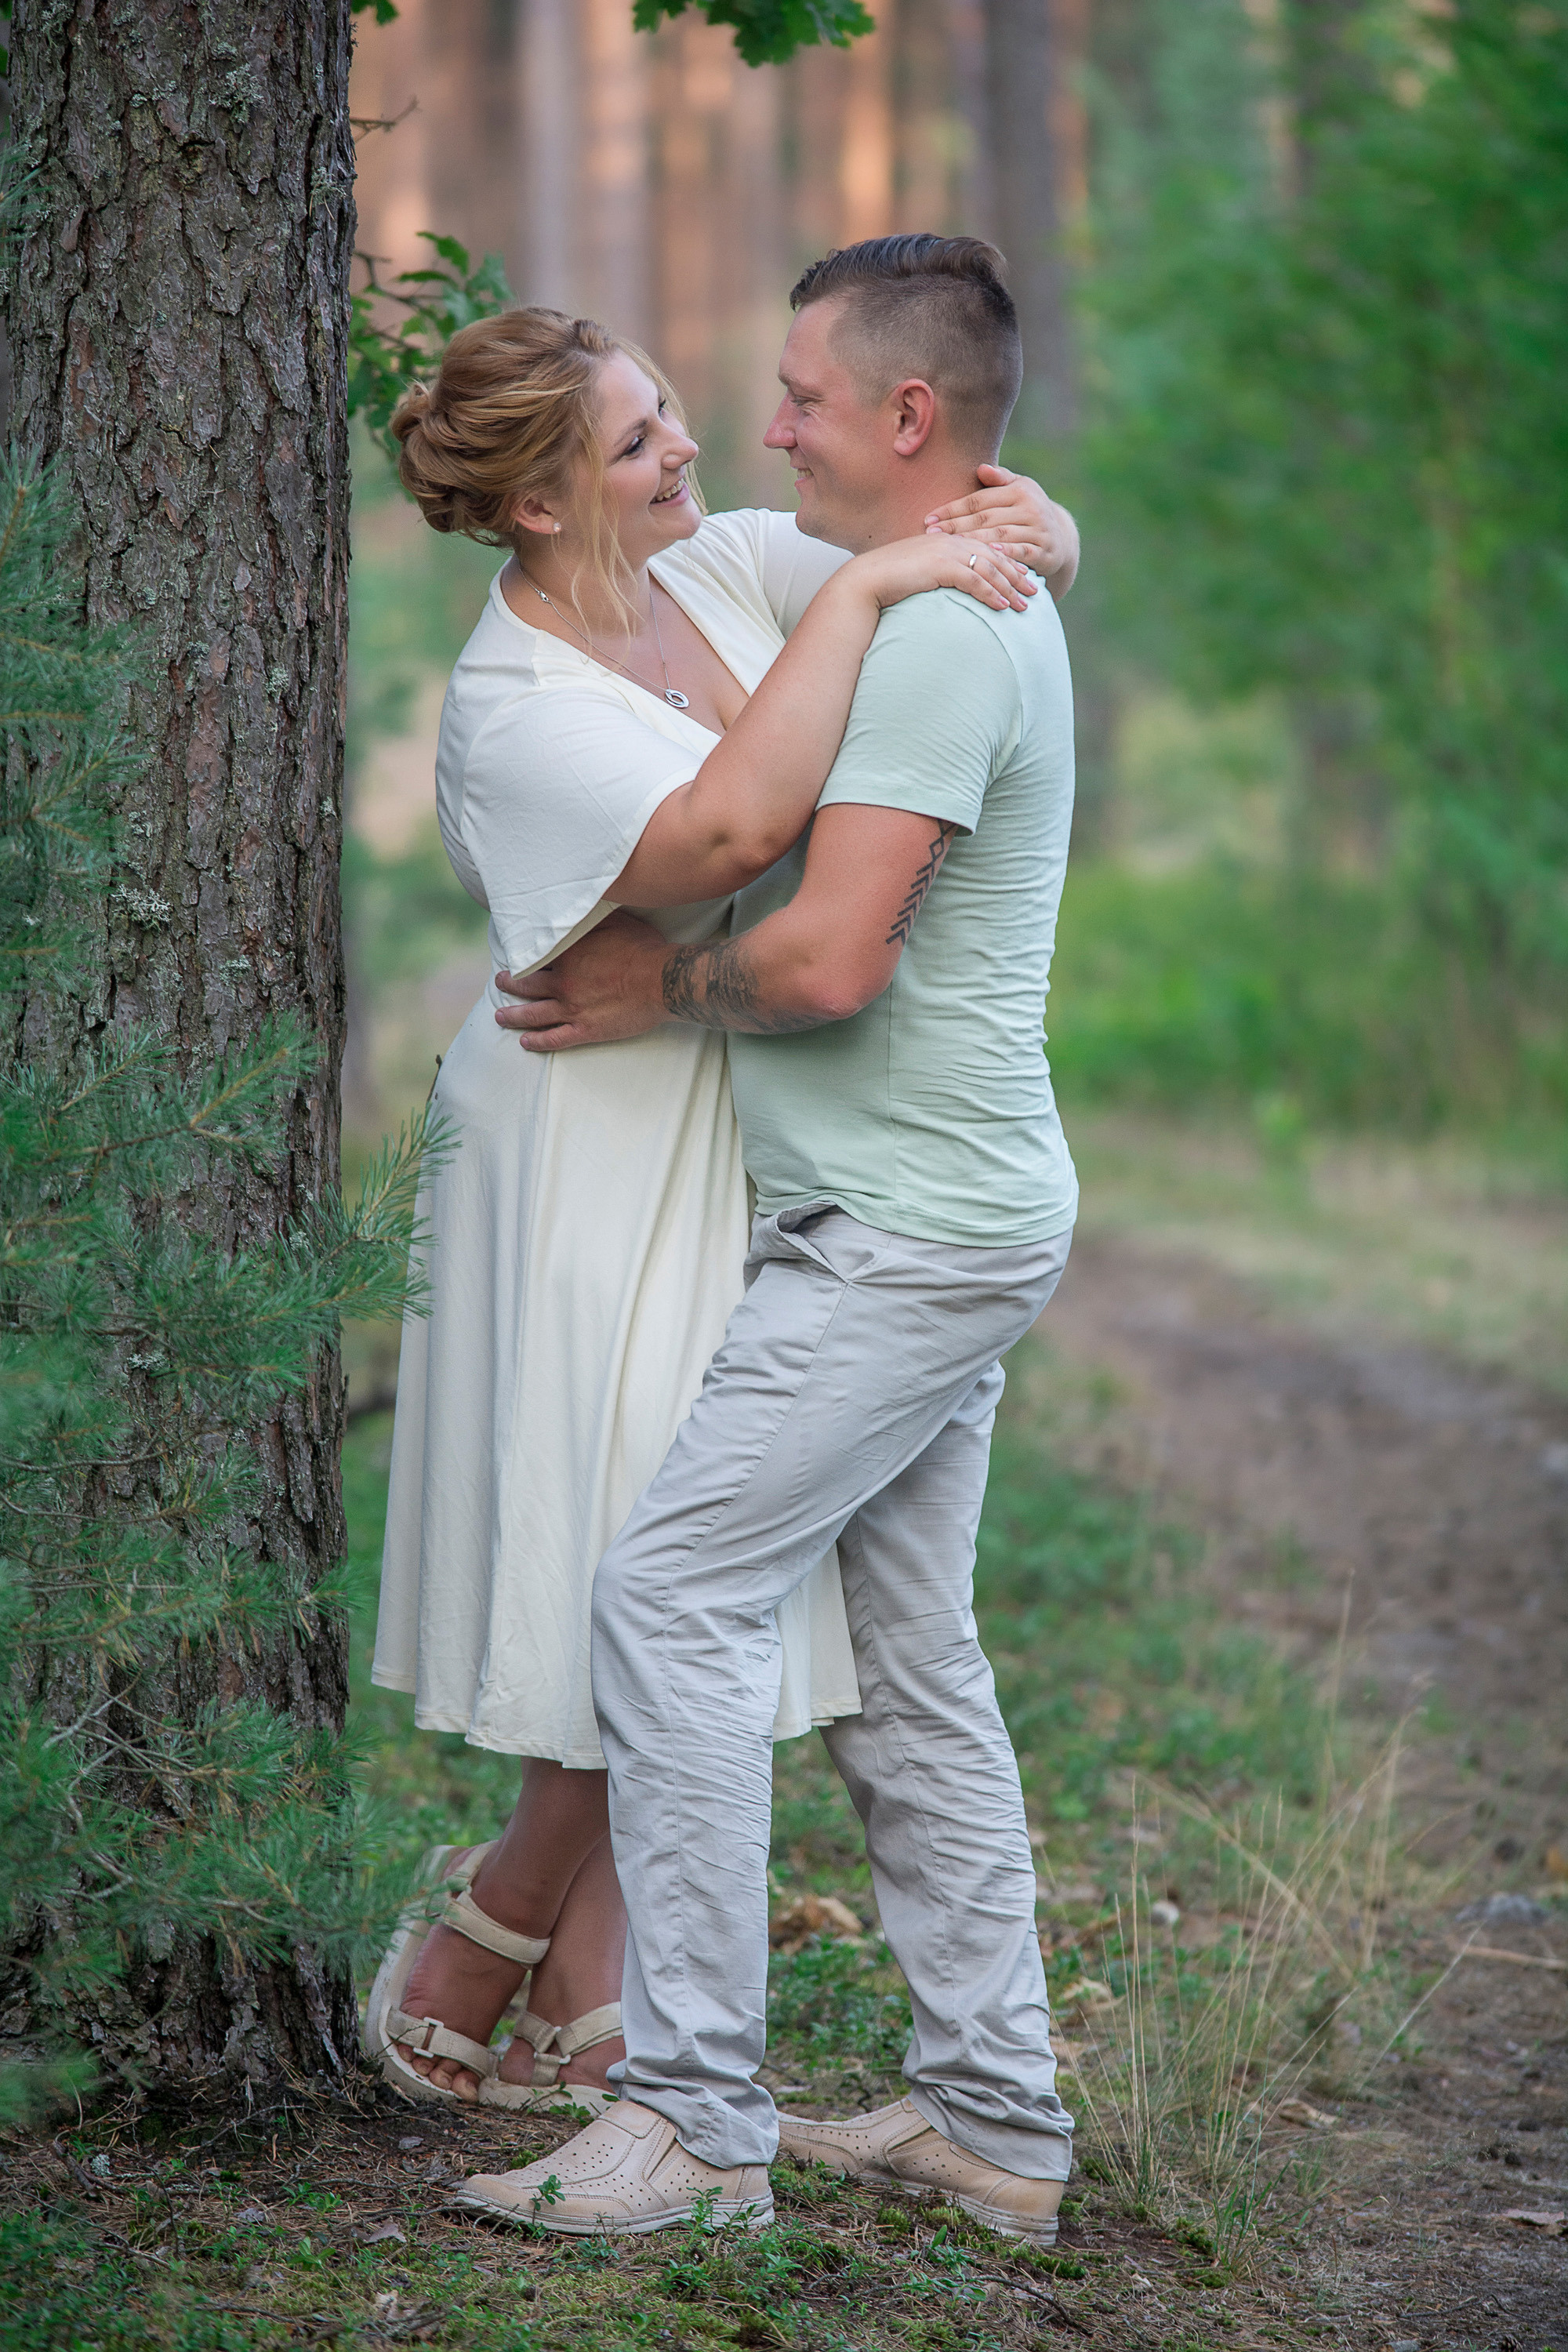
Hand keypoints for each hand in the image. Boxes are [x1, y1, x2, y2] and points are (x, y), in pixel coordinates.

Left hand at [493, 911, 668, 1050]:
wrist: (663, 980)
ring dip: (514, 1015)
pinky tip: (526, 1042)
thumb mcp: (616, 921)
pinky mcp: (585, 1030)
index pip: (535, 954)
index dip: (522, 955)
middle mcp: (563, 981)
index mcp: (568, 954)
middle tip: (500, 982)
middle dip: (510, 983)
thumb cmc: (644, 948)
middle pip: (527, 984)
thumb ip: (592, 916)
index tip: (513, 954)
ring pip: (533, 1014)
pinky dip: (538, 1041)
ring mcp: (571, 1008)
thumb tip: (580, 904)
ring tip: (500, 1016)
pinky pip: (555, 1038)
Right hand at [841, 532, 1036, 618]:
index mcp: (946, 541)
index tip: (1023, 576)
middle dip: (1017, 574)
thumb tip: (946, 589)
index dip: (1007, 563)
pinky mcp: (942, 567)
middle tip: (1035, 591)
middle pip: (993, 556)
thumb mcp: (918, 575)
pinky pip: (974, 580)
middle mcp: (950, 542)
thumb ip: (937, 576)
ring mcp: (947, 553)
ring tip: (1026, 605)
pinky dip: (991, 593)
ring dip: (1010, 588)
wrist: (866, 581)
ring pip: (989, 568)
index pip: (984, 549)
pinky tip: (1003, 606)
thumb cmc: (888, 583)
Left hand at [923, 465, 1079, 593]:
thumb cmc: (1028, 511)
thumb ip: (999, 479)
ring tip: (949, 548)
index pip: (979, 500)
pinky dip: (1005, 554)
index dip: (952, 509)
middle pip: (985, 518)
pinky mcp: (1044, 550)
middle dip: (956, 527)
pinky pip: (1021, 553)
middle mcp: (1030, 507)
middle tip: (931, 535)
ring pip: (1000, 535)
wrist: (1061, 538)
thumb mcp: (1019, 490)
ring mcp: (1038, 529)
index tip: (929, 519)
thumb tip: (980, 468)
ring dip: (973, 542)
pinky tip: (987, 556)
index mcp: (1019, 489)